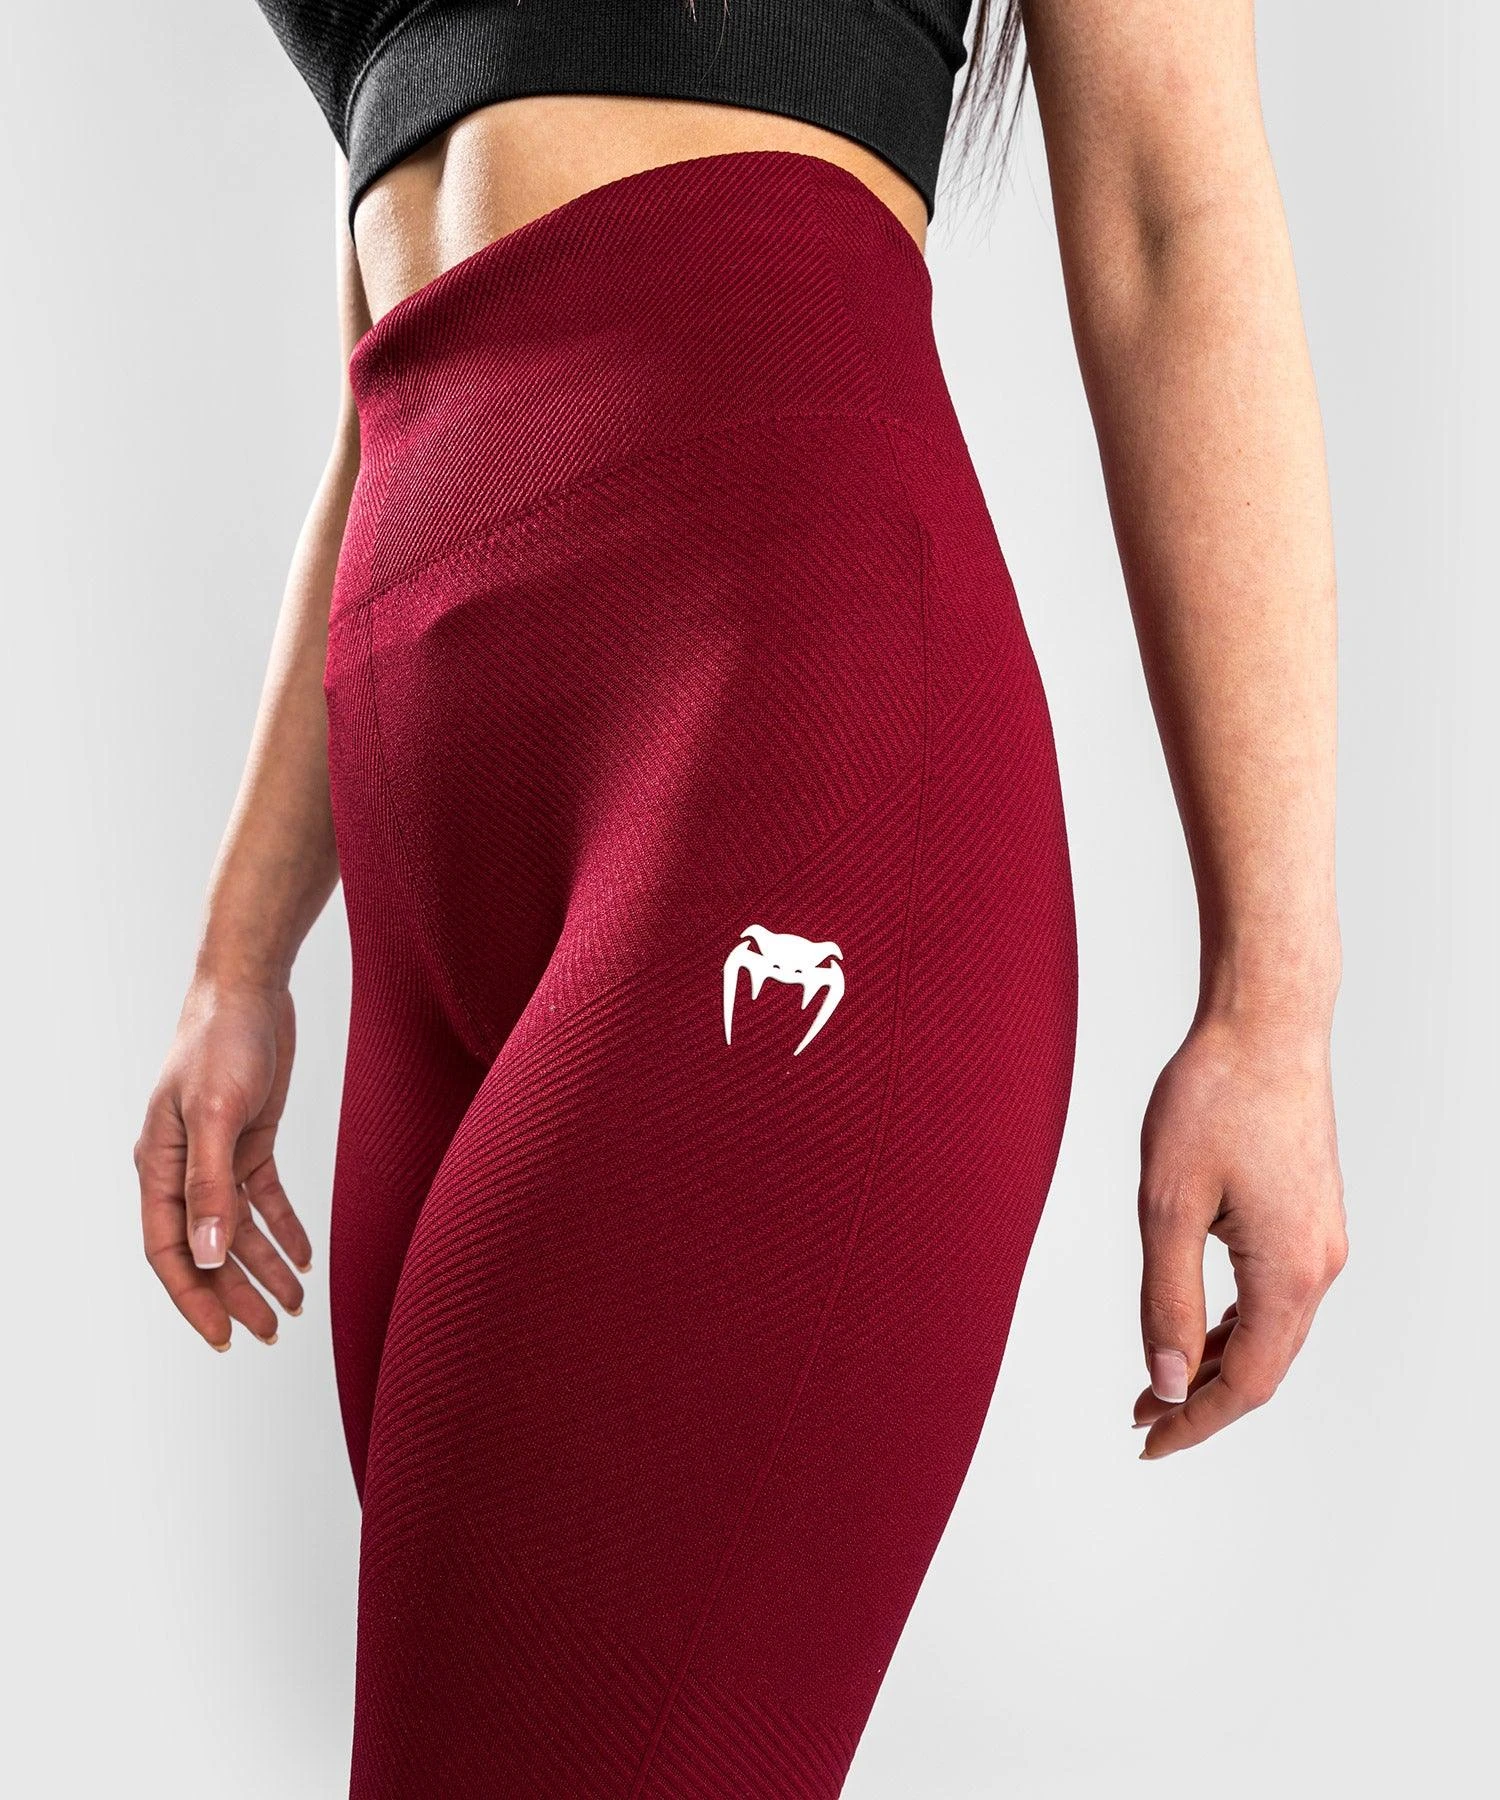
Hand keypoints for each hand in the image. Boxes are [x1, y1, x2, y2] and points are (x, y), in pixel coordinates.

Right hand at [135, 978, 311, 1350]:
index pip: (170, 1250)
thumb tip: (210, 1254)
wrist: (249, 990)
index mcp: (159, 1165)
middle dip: (237, 1294)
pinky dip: (284, 1228)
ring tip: (296, 1305)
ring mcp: (217, 1155)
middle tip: (272, 1331)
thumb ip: (210, 1185)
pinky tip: (305, 1256)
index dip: (194, 1298)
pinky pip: (265, 1197)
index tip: (222, 1338)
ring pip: (239, 1229)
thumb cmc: (221, 1042)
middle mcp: (184, 1168)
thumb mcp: (215, 1115)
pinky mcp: (250, 1139)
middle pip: (208, 1248)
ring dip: (266, 1267)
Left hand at [1132, 1010, 1346, 1457]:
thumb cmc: (1212, 1099)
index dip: (1195, 1421)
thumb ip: (1165, 1299)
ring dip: (1214, 1360)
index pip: (1245, 1381)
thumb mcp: (1167, 1205)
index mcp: (1289, 1271)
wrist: (1266, 1026)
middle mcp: (1319, 1264)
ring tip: (1155, 1383)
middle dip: (1201, 1400)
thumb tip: (1165, 1380)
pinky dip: (1233, 1320)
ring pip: (1270, 1330)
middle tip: (1139, 1420)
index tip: (1146, 1444)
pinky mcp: (1310, 1215)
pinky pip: (1274, 1293)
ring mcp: (1320, 1239)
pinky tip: (1194, 1328)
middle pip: (1263, 1364)